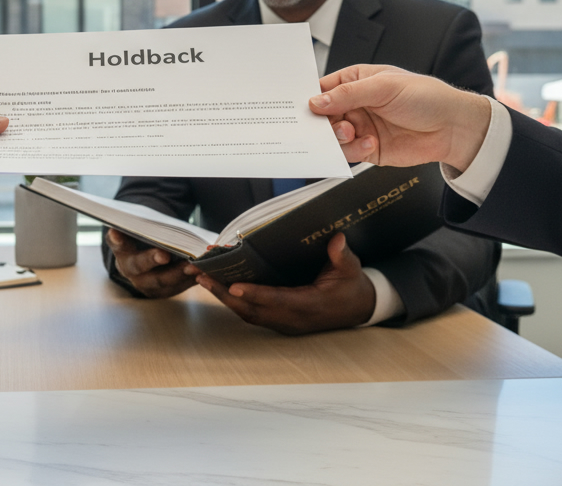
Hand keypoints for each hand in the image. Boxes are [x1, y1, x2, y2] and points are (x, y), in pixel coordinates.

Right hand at [105, 228, 197, 297]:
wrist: (151, 258)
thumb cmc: (148, 237)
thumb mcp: (144, 229)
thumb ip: (142, 224)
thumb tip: (145, 219)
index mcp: (122, 250)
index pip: (117, 243)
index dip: (117, 240)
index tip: (115, 233)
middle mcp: (130, 270)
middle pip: (140, 266)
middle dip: (152, 259)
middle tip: (164, 254)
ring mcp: (146, 284)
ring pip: (162, 281)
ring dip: (178, 273)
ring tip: (194, 266)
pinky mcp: (163, 292)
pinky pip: (177, 287)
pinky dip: (190, 280)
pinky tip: (203, 272)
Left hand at [194, 233, 375, 334]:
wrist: (359, 309)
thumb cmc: (352, 287)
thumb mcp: (351, 269)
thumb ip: (342, 256)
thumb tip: (336, 239)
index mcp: (310, 306)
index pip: (278, 301)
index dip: (256, 294)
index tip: (234, 286)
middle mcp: (293, 319)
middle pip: (253, 310)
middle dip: (225, 294)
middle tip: (202, 276)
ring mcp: (285, 323)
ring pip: (248, 314)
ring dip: (224, 298)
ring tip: (202, 279)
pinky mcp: (280, 321)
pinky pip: (252, 313)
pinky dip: (234, 301)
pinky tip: (220, 287)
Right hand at [310, 65, 489, 171]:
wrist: (453, 128)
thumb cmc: (426, 97)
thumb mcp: (384, 87)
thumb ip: (347, 94)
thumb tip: (316, 101)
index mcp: (356, 81)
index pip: (323, 89)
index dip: (310, 98)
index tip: (301, 109)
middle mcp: (355, 104)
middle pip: (323, 116)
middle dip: (321, 122)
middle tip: (327, 125)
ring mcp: (361, 127)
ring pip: (332, 137)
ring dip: (338, 137)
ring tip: (352, 133)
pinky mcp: (368, 149)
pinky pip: (349, 153)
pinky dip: (354, 151)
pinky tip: (370, 144)